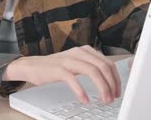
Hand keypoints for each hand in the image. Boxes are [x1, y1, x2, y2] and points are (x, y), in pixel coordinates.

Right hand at [2, 45, 120, 103]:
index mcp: (85, 50)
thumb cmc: (55, 67)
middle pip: (103, 66)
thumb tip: (108, 80)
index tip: (118, 91)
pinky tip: (85, 100)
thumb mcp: (76, 63)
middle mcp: (79, 52)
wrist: (32, 66)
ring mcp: (68, 60)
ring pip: (92, 71)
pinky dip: (81, 91)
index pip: (107, 62)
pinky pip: (73, 80)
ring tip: (104, 99)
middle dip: (111, 83)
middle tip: (113, 97)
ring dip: (102, 88)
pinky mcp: (58, 69)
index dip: (116, 78)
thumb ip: (90, 66)